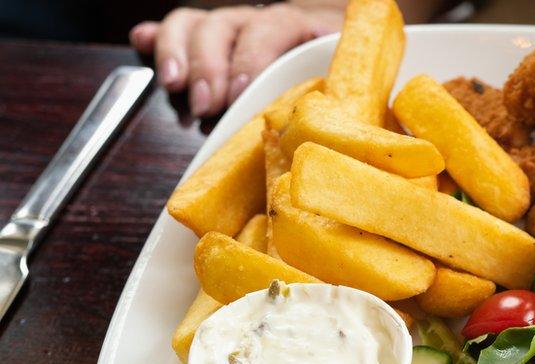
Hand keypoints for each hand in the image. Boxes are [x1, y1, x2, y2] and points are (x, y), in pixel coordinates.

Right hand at [129, 3, 343, 116]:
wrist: (331, 47)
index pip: (268, 30)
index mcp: (295, 26)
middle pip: (221, 26)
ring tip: (173, 85)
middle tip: (205, 105)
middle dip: (209, 65)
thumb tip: (332, 121)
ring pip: (192, 23)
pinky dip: (155, 37)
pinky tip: (140, 44)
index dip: (251, 59)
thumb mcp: (342, 77)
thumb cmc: (333, 72)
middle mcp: (255, 21)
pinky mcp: (206, 40)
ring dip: (176, 52)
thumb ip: (335, 89)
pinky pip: (175, 29)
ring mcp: (228, 28)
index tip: (239, 92)